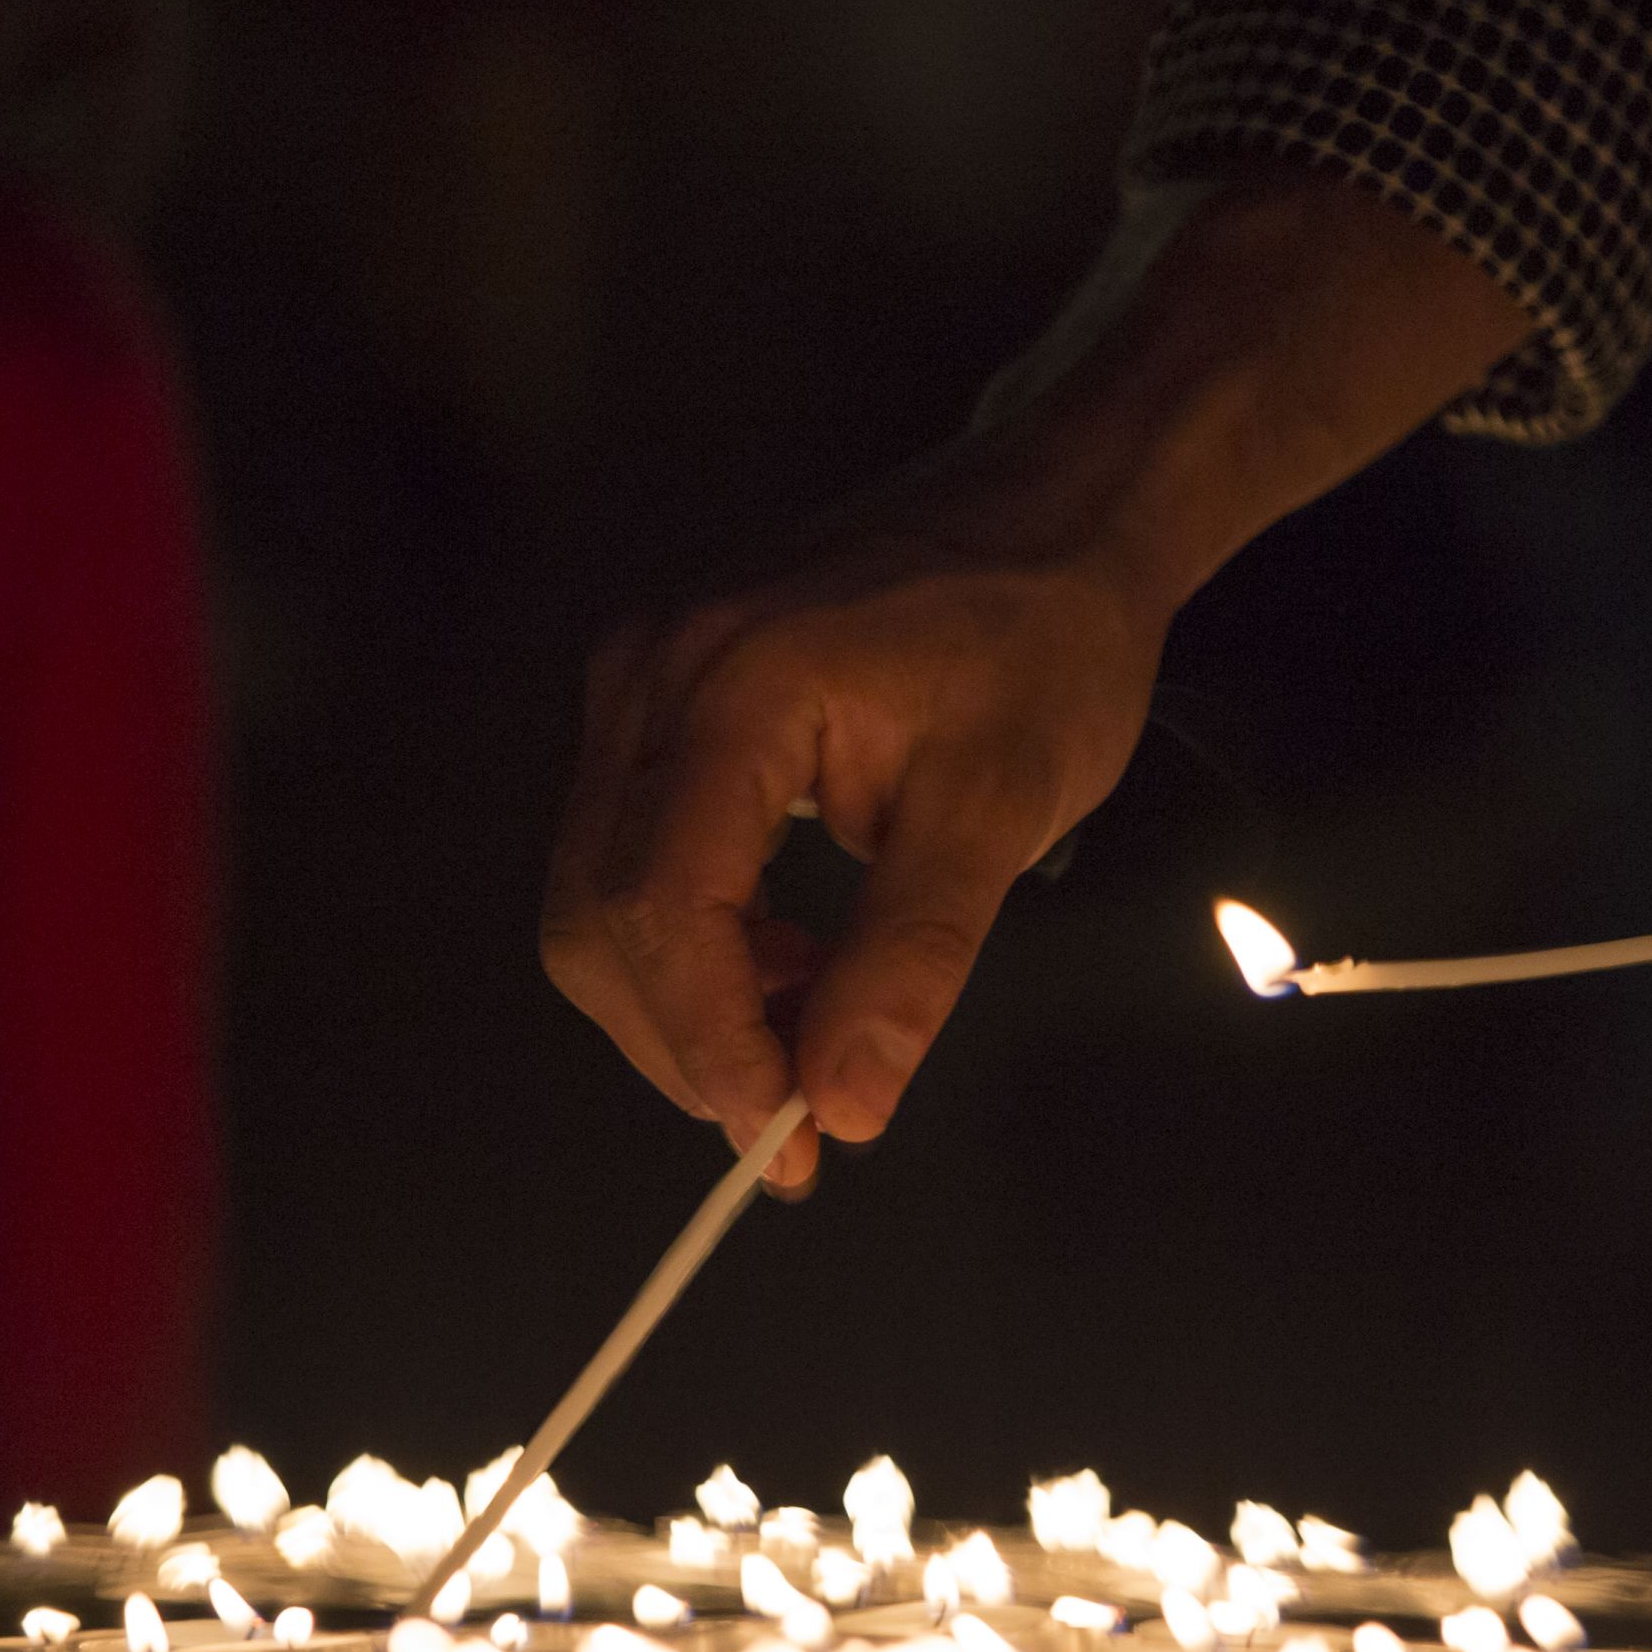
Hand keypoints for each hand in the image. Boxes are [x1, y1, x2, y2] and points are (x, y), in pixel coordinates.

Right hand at [543, 175, 1529, 1187]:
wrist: (1053, 512)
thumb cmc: (1042, 638)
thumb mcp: (997, 811)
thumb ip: (909, 961)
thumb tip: (842, 1103)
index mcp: (734, 686)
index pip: (660, 905)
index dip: (707, 1041)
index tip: (780, 1139)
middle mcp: (652, 673)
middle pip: (599, 913)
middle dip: (686, 1037)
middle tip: (800, 1116)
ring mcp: (642, 677)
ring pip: (602, 893)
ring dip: (692, 994)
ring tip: (817, 1029)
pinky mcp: (659, 694)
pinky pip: (633, 848)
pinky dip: (701, 936)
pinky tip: (796, 961)